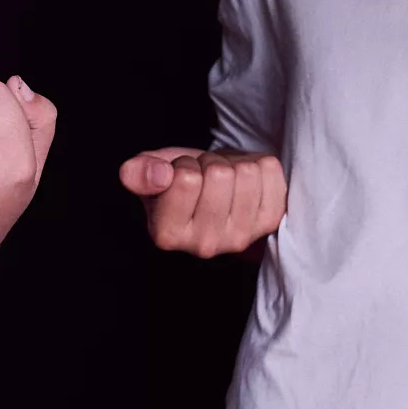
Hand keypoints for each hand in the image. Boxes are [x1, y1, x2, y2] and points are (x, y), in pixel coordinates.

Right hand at [118, 148, 284, 257]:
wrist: (212, 193)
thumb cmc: (178, 182)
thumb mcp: (149, 174)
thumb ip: (137, 173)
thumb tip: (160, 174)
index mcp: (168, 235)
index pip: (186, 178)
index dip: (184, 164)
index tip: (181, 176)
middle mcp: (204, 245)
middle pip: (219, 175)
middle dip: (210, 164)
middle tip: (204, 176)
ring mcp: (241, 237)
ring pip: (246, 173)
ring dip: (234, 164)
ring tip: (224, 180)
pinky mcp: (269, 221)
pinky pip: (269, 171)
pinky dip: (258, 164)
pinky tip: (244, 182)